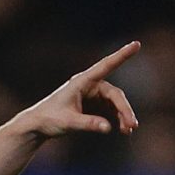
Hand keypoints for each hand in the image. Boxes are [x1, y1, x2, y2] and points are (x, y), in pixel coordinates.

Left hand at [16, 42, 140, 140]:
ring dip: (123, 116)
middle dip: (125, 109)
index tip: (136, 44)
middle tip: (132, 125)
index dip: (122, 55)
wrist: (37, 126)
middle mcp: (90, 85)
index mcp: (82, 81)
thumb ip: (88, 124)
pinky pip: (110, 111)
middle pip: (115, 94)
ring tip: (129, 130)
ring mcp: (93, 95)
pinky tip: (123, 131)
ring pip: (115, 103)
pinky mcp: (93, 106)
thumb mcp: (68, 122)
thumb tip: (108, 128)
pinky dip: (117, 119)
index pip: (106, 66)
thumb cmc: (49, 119)